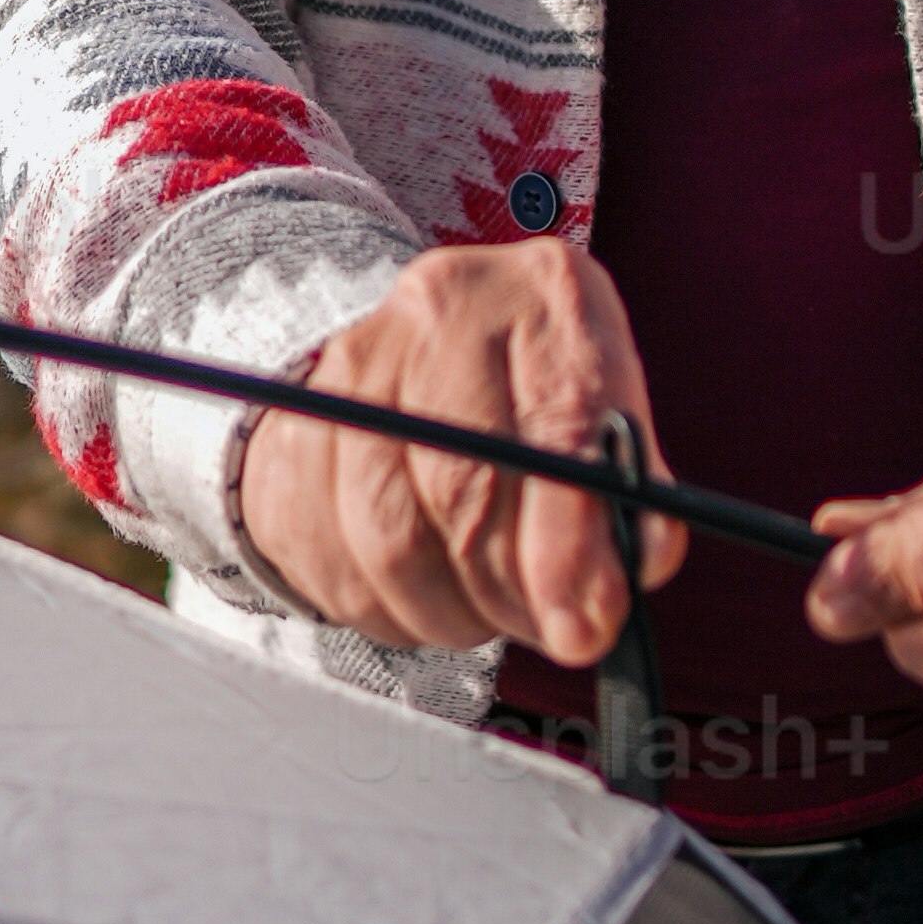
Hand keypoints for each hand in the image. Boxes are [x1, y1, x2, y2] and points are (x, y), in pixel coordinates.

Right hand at [236, 232, 678, 663]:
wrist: (427, 361)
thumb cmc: (540, 400)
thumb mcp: (609, 418)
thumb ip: (629, 496)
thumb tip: (625, 578)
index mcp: (545, 294)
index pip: (558, 423)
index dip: (570, 539)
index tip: (585, 624)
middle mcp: (439, 310)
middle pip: (462, 489)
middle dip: (510, 591)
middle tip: (544, 629)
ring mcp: (352, 368)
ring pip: (388, 539)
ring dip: (449, 608)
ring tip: (487, 607)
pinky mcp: (293, 432)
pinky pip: (333, 561)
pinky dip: (388, 608)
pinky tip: (426, 592)